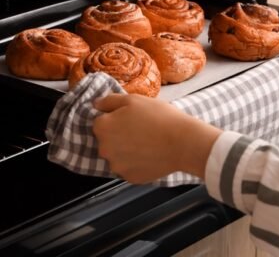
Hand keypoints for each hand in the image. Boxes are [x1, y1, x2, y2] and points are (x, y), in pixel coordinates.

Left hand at [93, 94, 221, 183]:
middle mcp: (104, 149)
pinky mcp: (129, 178)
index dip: (116, 118)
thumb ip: (109, 100)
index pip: (100, 122)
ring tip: (146, 143)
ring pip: (117, 155)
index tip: (131, 118)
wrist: (182, 142)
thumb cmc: (158, 117)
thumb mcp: (133, 99)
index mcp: (103, 127)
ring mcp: (117, 166)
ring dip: (126, 150)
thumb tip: (96, 104)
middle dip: (118, 135)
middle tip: (140, 129)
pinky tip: (149, 154)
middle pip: (107, 140)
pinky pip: (128, 168)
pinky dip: (136, 162)